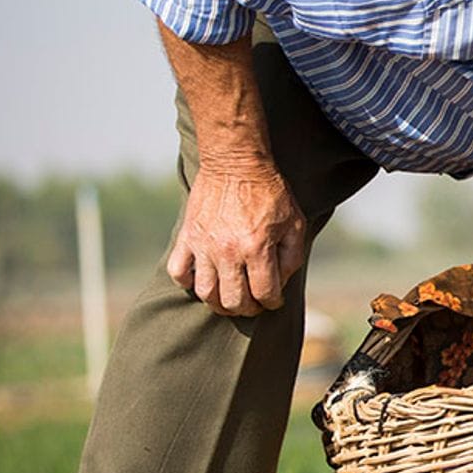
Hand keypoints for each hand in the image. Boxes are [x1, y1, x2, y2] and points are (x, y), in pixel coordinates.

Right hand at [167, 164, 305, 315]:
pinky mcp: (187, 237)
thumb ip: (291, 258)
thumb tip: (279, 284)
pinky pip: (178, 272)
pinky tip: (203, 278)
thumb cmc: (270, 194)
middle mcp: (228, 251)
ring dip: (219, 303)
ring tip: (230, 297)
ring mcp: (203, 246)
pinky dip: (188, 282)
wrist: (236, 164)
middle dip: (248, 308)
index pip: (265, 294)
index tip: (274, 300)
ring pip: (205, 293)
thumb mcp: (295, 224)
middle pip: (234, 301)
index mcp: (257, 248)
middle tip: (253, 302)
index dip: (273, 303)